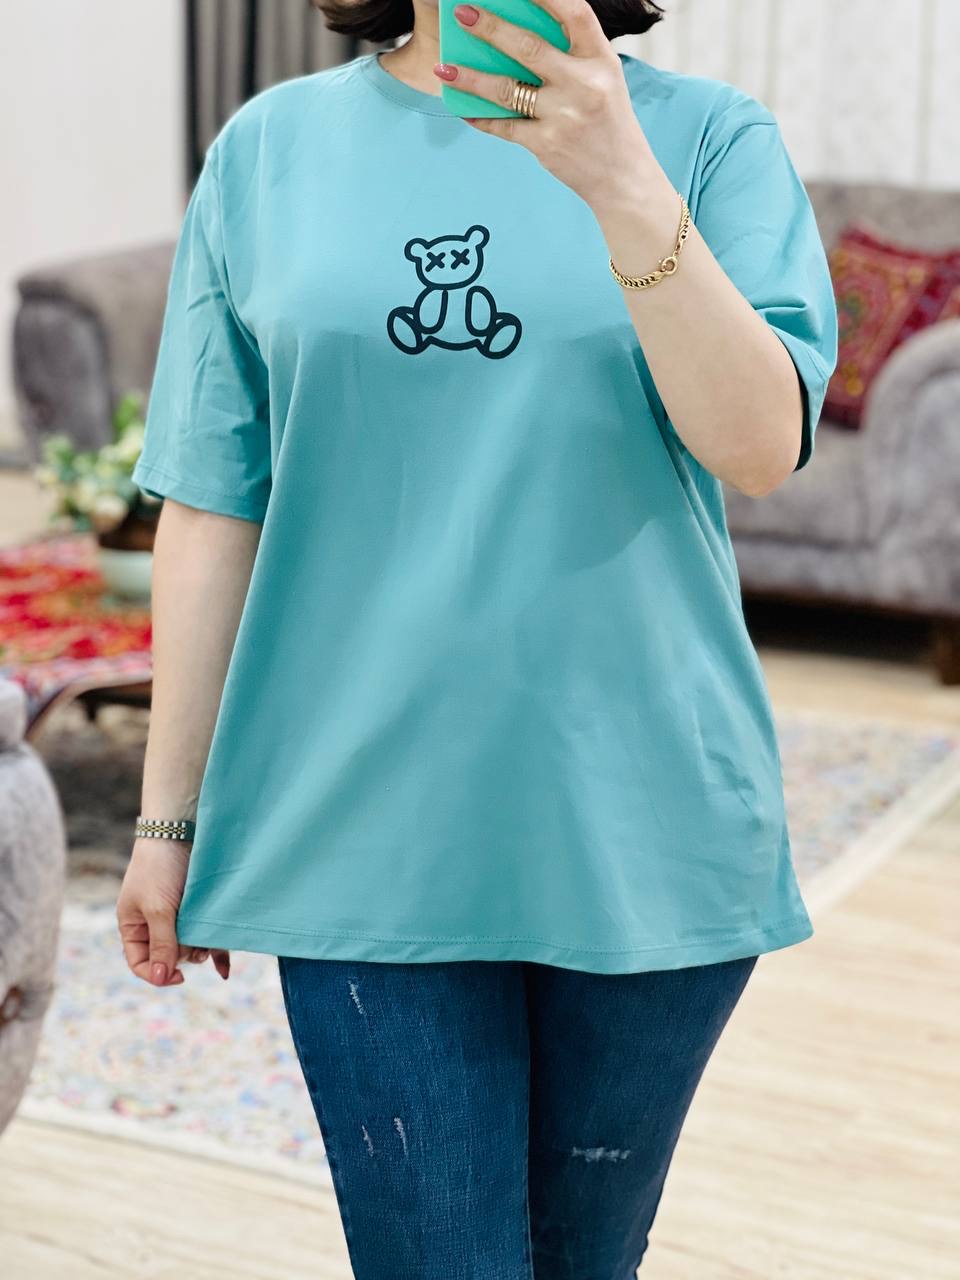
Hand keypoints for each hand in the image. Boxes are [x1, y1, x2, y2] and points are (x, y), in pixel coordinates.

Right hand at [116, 838, 229, 985]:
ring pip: (189, 947)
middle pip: (169, 957)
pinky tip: (225, 970)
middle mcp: (154, 924)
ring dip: (200, 948)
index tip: (179, 976)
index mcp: (133, 926)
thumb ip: (162, 943)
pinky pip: (206, 937)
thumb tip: (161, 978)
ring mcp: (177, 916)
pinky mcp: (197, 908)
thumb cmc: (160, 868)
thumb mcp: (158, 908)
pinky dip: (215, 952)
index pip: (140, 963)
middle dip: (183, 955)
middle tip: (195, 943)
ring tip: (208, 940)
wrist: (180, 829)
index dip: (157, 974)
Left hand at [436, 0, 664, 212]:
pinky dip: (481, 117)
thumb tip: (519, 34)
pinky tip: (463, 107)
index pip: (573, 12)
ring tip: (444, 67)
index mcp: (601, 60)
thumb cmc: (609, 122)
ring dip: (470, 77)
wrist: (623, 178)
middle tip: (462, 12)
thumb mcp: (604, 79)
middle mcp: (583, 84)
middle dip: (490, 27)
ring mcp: (563, 116)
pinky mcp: (546, 144)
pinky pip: (504, 126)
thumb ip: (573, 55)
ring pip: (506, 89)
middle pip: (528, 47)